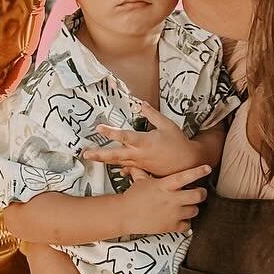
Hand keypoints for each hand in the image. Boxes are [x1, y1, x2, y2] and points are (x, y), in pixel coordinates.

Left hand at [83, 104, 201, 178]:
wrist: (187, 163)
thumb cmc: (178, 143)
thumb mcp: (167, 125)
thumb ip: (152, 114)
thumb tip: (141, 104)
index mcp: (145, 141)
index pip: (125, 136)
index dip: (111, 132)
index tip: (99, 128)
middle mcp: (139, 154)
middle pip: (116, 155)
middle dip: (100, 155)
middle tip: (86, 154)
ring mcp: (139, 163)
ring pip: (118, 162)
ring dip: (103, 160)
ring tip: (91, 157)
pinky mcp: (142, 169)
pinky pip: (127, 168)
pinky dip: (118, 167)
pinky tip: (110, 167)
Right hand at [116, 163, 211, 236]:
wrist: (123, 215)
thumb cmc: (132, 198)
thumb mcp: (140, 180)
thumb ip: (145, 170)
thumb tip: (140, 159)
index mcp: (164, 186)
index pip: (186, 176)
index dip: (198, 172)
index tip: (207, 168)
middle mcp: (171, 199)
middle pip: (198, 195)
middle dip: (201, 193)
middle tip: (199, 192)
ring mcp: (172, 214)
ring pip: (195, 210)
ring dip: (193, 208)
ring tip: (187, 206)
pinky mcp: (171, 226)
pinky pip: (188, 225)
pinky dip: (186, 223)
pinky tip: (181, 219)